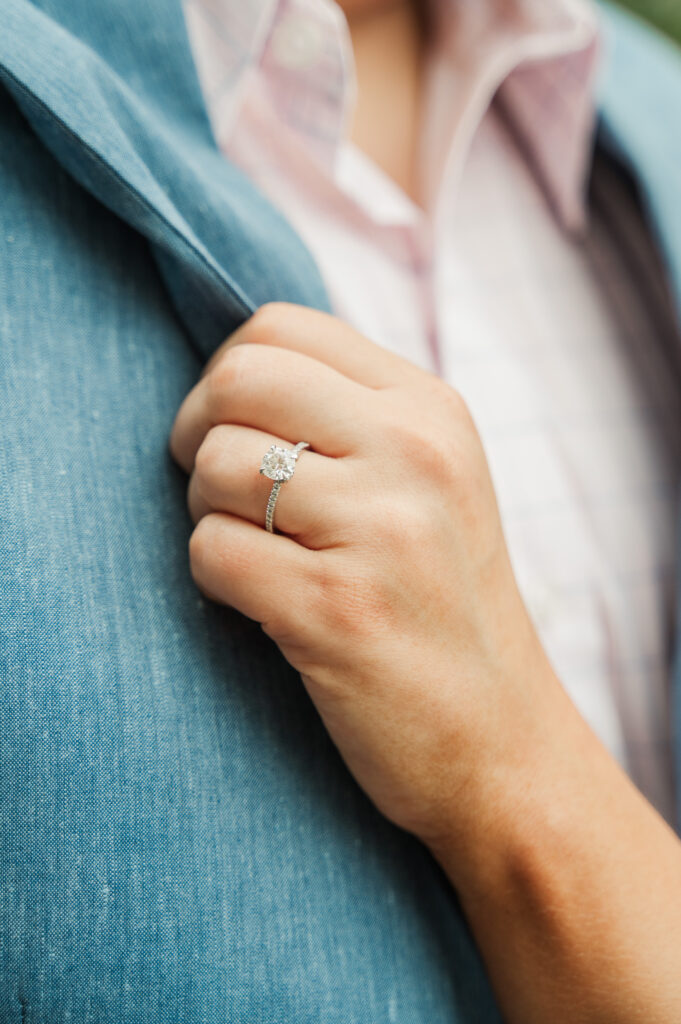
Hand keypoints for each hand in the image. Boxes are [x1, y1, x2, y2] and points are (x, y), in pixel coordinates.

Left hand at [169, 302, 563, 848]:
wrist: (500, 742)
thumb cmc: (444, 608)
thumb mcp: (431, 484)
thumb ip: (348, 417)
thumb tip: (228, 375)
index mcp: (432, 410)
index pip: (281, 326)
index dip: (228, 373)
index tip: (231, 428)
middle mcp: (414, 454)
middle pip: (239, 377)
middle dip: (196, 429)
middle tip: (213, 486)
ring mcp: (381, 530)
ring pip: (216, 465)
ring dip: (205, 512)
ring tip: (252, 552)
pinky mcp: (337, 610)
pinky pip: (212, 552)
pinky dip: (213, 578)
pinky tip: (257, 604)